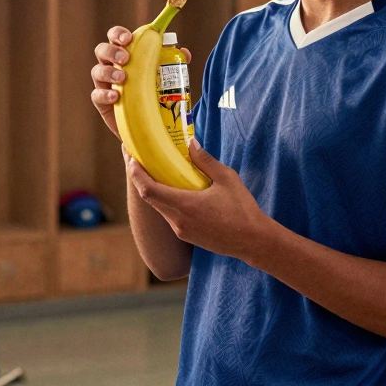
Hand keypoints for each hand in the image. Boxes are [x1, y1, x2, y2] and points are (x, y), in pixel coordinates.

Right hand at [92, 26, 190, 138]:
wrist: (145, 122)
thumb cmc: (152, 92)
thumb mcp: (163, 76)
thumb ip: (172, 63)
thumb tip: (185, 53)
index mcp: (124, 54)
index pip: (116, 37)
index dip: (118, 34)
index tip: (129, 38)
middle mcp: (111, 66)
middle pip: (102, 50)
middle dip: (112, 51)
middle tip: (126, 58)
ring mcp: (104, 84)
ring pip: (97, 71)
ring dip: (108, 72)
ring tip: (122, 78)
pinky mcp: (102, 102)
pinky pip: (97, 95)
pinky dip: (105, 94)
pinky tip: (116, 96)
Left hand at [124, 137, 270, 259]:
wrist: (254, 241)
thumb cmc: (242, 210)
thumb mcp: (226, 178)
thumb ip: (205, 161)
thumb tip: (191, 143)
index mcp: (184, 205)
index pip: (148, 190)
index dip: (136, 174)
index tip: (131, 159)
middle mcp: (177, 220)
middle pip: (148, 198)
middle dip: (140, 178)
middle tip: (137, 160)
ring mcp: (181, 230)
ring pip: (158, 207)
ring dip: (153, 190)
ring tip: (153, 172)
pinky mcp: (187, 236)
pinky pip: (169, 215)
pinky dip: (165, 201)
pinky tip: (172, 190)